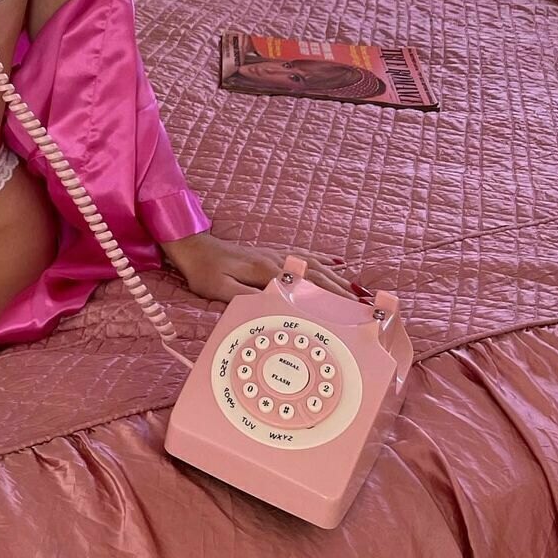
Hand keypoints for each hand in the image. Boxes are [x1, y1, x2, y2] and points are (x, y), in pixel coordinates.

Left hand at [159, 232, 362, 304]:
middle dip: (342, 290)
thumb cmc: (203, 272)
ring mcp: (275, 255)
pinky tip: (335, 262)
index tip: (351, 309)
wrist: (192, 248)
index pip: (305, 285)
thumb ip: (246, 296)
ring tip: (358, 290)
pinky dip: (322, 260)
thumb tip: (274, 302)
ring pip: (313, 265)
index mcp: (266, 271)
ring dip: (337, 277)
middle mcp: (276, 260)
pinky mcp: (270, 254)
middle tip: (365, 305)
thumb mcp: (218, 289)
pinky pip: (303, 256)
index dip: (329, 297)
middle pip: (316, 275)